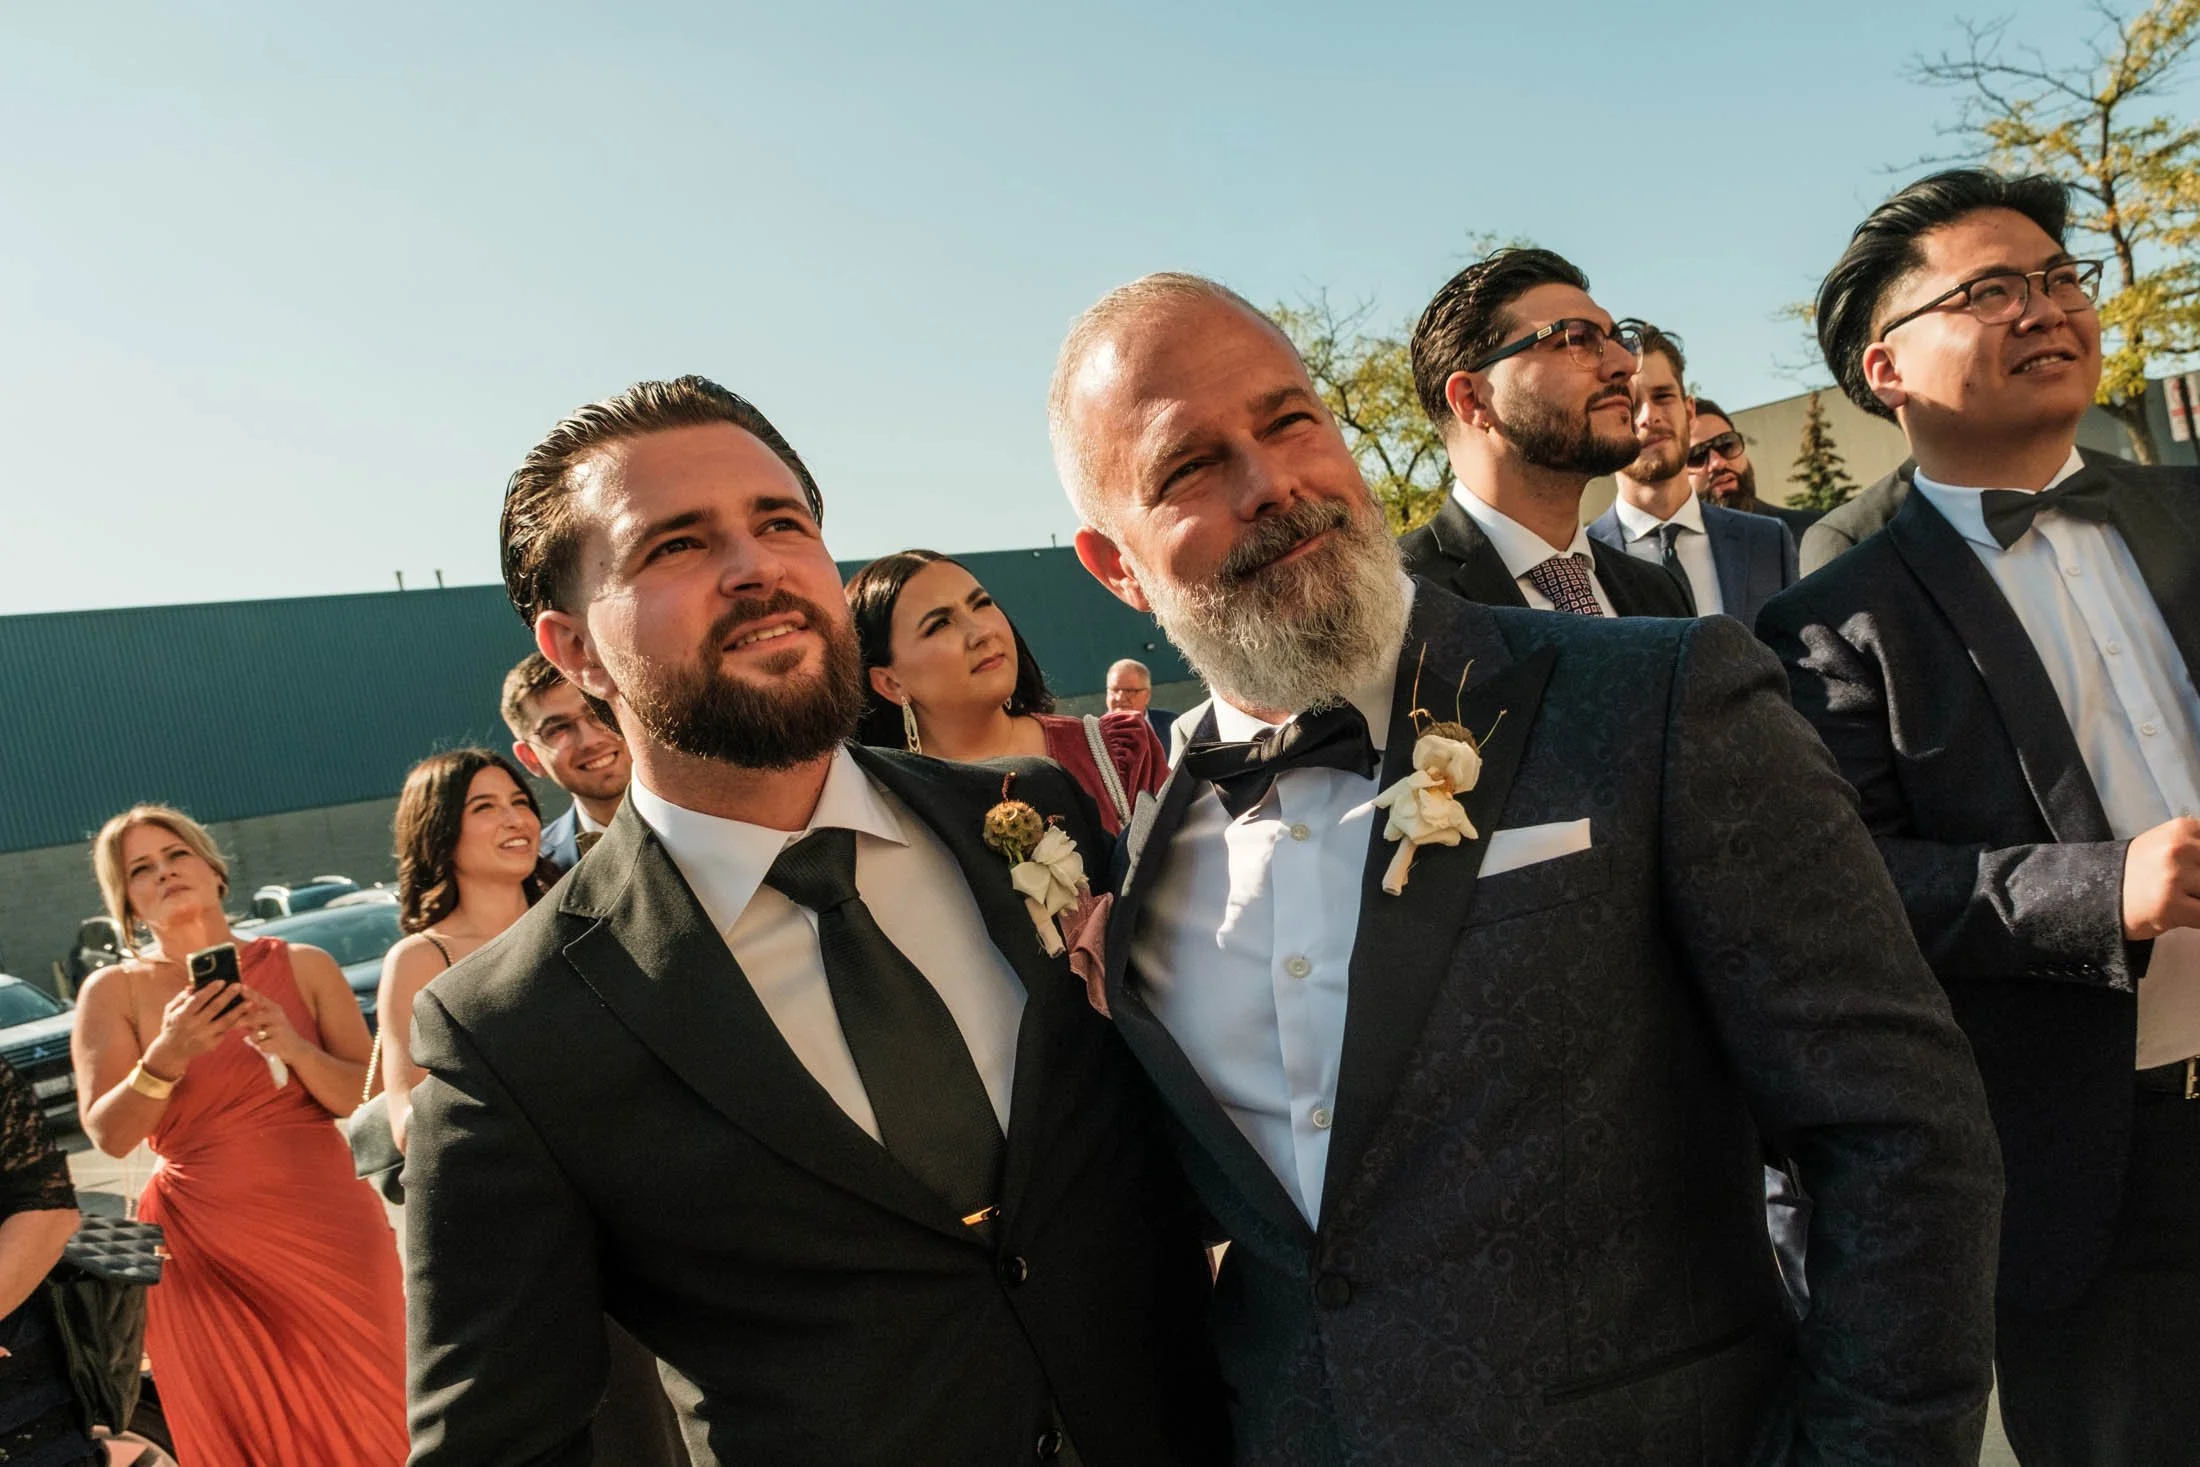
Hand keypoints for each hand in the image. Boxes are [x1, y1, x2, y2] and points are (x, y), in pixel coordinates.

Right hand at [141, 979, 248, 1077]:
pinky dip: (234, 1023)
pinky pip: (225, 1031)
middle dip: (228, 996)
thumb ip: (181, 998)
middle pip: (214, 1008)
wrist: (172, 1052)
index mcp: (182, 1016)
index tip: (222, 981)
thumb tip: (193, 986)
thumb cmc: (172, 1026)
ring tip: (249, 1002)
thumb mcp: (170, 1011)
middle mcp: (194, 1026)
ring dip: (239, 1011)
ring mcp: (204, 1036)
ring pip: (225, 1021)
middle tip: (238, 985)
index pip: (198, 1000)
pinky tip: (244, 1015)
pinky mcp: (211, 1044)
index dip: (210, 990)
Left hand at [233, 988, 304, 1064]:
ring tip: (263, 1039)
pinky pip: (261, 1045)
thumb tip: (236, 1008)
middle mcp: (278, 1016)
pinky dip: (262, 1047)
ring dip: (254, 1039)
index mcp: (274, 1008)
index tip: (240, 986)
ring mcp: (279, 1029)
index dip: (250, 993)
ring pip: (255, 1035)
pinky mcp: (279, 1042)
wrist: (296, 1047)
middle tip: (232, 1025)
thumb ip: (254, 1014)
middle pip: (254, 1018)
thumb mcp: (268, 1020)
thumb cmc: (277, 1032)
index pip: (260, 999)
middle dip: (241, 1022)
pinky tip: (270, 1046)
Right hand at [2122, 816, 2199, 939]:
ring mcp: (2174, 877)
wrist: (2098, 893)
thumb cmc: (2140, 871)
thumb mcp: (2170, 844)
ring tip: (2186, 898)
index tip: (2199, 874)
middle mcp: (2179, 849)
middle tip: (2193, 885)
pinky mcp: (2171, 906)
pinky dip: (2199, 917)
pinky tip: (2188, 913)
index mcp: (2183, 829)